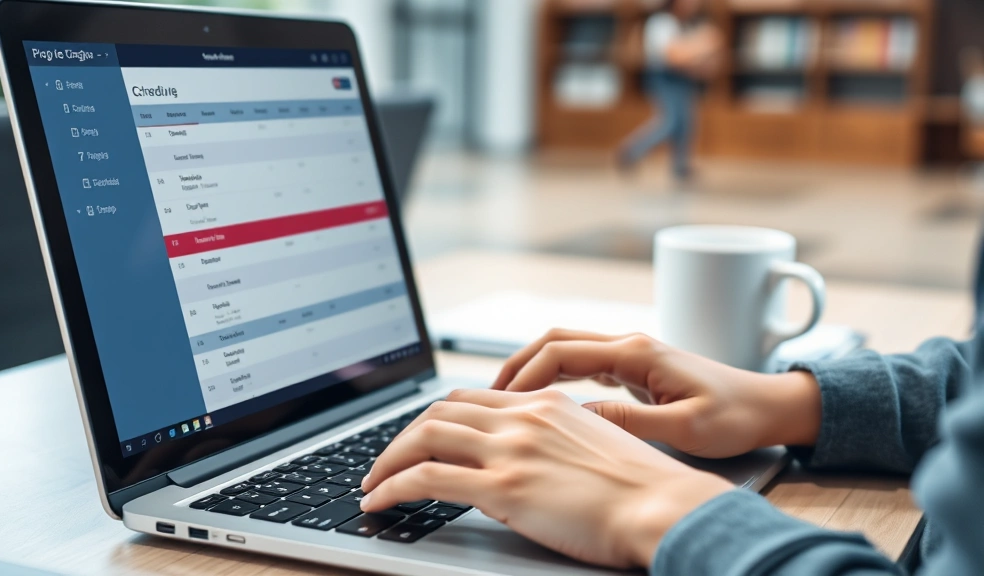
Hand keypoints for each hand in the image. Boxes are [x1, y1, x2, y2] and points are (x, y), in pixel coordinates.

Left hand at [360, 389, 732, 567]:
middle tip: (384, 462)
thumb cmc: (640, 487)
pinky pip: (426, 478)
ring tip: (372, 483)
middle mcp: (522, 417)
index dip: (434, 418)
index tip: (418, 438)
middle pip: (439, 411)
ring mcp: (511, 450)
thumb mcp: (591, 444)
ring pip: (424, 437)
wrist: (664, 507)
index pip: (470, 398)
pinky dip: (393, 486)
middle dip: (401, 437)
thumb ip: (549, 442)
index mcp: (543, 404)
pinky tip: (380, 500)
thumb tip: (517, 463)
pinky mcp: (503, 487)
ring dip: (386, 460)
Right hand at [492, 330, 821, 457]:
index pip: (562, 352)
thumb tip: (576, 417)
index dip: (526, 375)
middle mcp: (629, 345)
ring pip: (565, 350)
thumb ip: (629, 421)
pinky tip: (542, 402)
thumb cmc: (734, 417)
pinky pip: (582, 365)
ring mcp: (631, 354)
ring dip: (532, 370)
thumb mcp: (683, 428)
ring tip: (505, 402)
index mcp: (637, 352)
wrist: (768, 407)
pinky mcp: (634, 368)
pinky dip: (553, 378)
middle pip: (555, 341)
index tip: (501, 402)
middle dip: (517, 366)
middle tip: (488, 398)